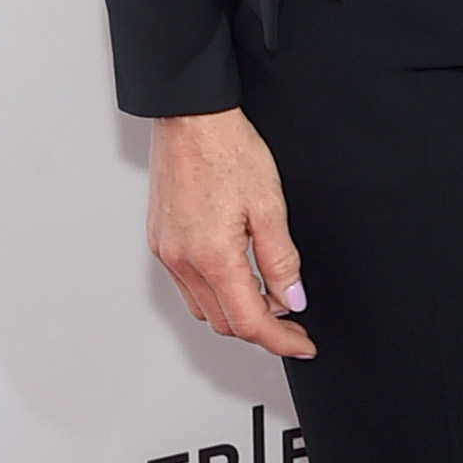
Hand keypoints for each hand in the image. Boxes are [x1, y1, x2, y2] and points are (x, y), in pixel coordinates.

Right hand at [147, 109, 315, 359]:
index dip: (281, 340)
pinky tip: (237, 274)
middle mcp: (182, 260)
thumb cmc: (228, 149)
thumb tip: (293, 299)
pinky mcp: (160, 241)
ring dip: (236, 311)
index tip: (302, 343)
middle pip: (223, 322)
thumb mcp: (270, 206)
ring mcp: (166, 252)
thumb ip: (281, 260)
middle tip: (293, 316)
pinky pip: (188, 285)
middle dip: (261, 327)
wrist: (191, 119)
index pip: (249, 322)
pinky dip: (215, 291)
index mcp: (212, 255)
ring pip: (203, 308)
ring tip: (268, 293)